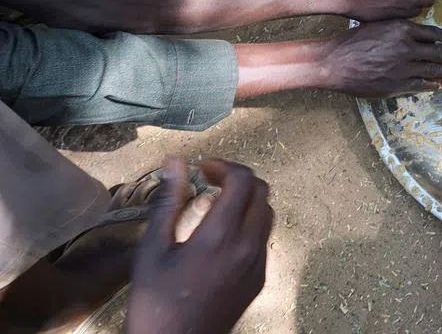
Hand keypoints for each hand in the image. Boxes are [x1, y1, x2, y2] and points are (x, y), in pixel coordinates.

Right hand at [125, 159, 272, 333]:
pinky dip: (248, 224)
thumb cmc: (155, 301)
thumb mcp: (153, 247)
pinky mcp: (259, 279)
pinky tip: (221, 235)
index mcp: (221, 236)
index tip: (203, 169)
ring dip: (246, 201)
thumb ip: (170, 200)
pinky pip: (263, 239)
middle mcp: (248, 246)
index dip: (224, 166)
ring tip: (215, 206)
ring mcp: (258, 264)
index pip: (243, 180)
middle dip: (238, 179)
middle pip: (262, 192)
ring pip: (266, 214)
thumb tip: (176, 161)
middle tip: (211, 182)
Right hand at [321, 20, 441, 96]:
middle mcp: (407, 47)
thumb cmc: (355, 40)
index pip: (436, 34)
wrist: (335, 61)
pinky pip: (422, 84)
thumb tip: (422, 34)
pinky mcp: (397, 84)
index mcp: (404, 29)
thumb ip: (402, 29)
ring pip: (435, 68)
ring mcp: (403, 67)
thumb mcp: (381, 26)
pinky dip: (436, 83)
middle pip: (440, 51)